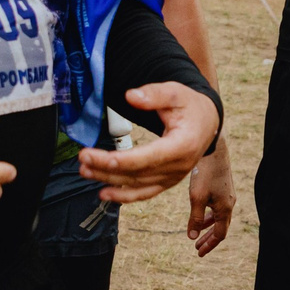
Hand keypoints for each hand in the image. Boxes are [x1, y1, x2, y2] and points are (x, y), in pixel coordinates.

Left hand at [77, 82, 222, 204]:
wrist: (207, 123)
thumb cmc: (189, 106)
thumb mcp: (176, 93)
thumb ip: (154, 94)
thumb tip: (131, 97)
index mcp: (183, 145)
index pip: (148, 157)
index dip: (121, 160)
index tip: (96, 155)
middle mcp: (179, 167)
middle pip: (138, 172)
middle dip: (106, 167)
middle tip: (82, 158)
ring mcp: (173, 177)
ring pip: (137, 184)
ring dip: (109, 180)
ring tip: (85, 171)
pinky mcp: (167, 182)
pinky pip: (144, 193)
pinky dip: (124, 196)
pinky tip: (104, 194)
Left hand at [186, 144, 237, 255]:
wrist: (214, 151)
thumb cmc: (205, 174)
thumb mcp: (197, 198)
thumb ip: (195, 218)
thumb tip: (192, 237)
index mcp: (225, 209)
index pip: (219, 234)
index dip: (209, 245)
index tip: (199, 252)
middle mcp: (230, 204)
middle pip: (221, 227)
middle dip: (209, 239)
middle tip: (198, 248)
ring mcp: (228, 195)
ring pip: (220, 217)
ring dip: (209, 226)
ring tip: (198, 233)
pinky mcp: (224, 187)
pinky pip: (219, 207)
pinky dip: (210, 215)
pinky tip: (202, 212)